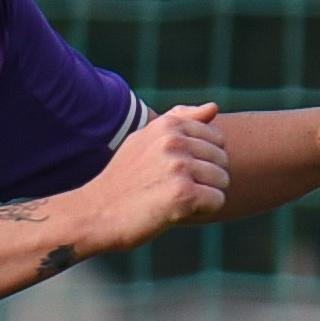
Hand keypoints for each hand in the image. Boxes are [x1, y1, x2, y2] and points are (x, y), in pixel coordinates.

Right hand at [77, 103, 234, 249]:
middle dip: (207, 178)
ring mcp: (178, 166)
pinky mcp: (183, 194)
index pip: (218, 138)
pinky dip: (203, 211)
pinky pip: (217, 201)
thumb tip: (215, 106)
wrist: (96, 213)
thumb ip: (181, 120)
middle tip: (174, 188)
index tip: (177, 171)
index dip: (204, 160)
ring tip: (175, 199)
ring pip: (223, 180)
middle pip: (223, 160)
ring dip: (205, 195)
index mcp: (168, 125)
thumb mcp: (146, 140)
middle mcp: (173, 141)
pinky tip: (178, 211)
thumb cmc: (126, 179)